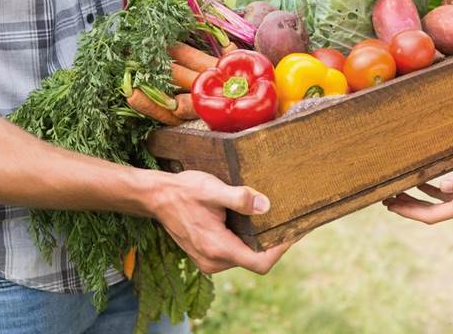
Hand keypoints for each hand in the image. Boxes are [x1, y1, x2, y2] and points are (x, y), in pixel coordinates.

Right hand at [147, 170, 293, 273]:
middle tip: (291, 222)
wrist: (157, 197)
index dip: (281, 250)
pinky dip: (247, 241)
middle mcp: (213, 261)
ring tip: (274, 220)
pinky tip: (253, 223)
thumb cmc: (184, 191)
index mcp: (217, 248)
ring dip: (260, 243)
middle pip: (255, 261)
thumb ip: (239, 198)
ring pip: (245, 258)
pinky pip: (235, 254)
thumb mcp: (212, 189)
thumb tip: (265, 205)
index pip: (260, 263)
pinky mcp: (207, 255)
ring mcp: (209, 261)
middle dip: (274, 244)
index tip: (295, 232)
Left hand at [383, 153, 452, 223]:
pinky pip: (446, 194)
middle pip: (429, 212)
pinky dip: (430, 190)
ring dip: (416, 199)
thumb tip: (442, 186)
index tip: (390, 206)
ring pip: (435, 204)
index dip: (408, 212)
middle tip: (385, 198)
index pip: (430, 215)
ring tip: (397, 191)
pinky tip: (422, 181)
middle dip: (407, 207)